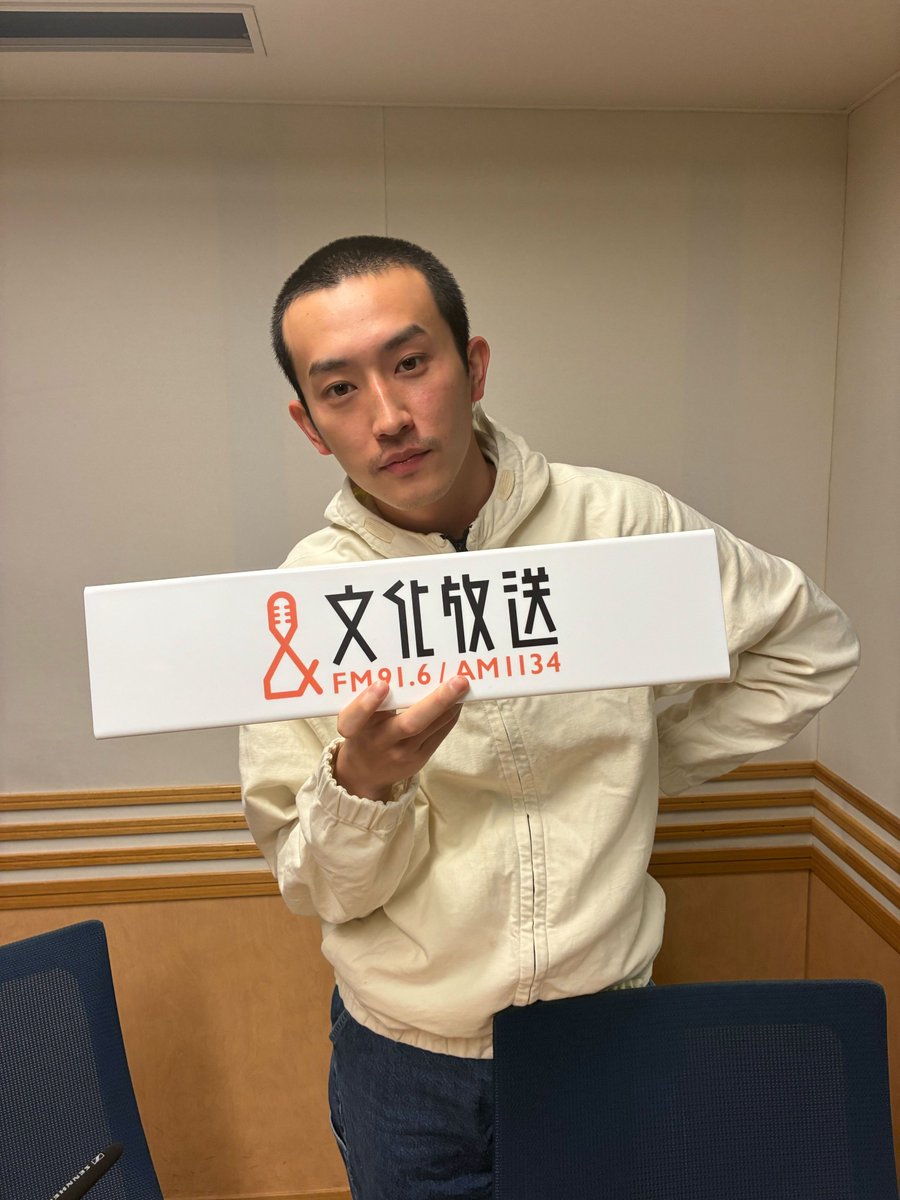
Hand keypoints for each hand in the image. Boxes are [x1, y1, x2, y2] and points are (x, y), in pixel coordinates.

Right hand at [333, 675, 469, 802]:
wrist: (365, 775)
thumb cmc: (362, 733)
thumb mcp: (355, 719)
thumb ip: (367, 699)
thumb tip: (400, 667)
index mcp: (356, 728)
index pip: (355, 718)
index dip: (367, 703)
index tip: (382, 684)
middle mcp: (379, 742)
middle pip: (410, 724)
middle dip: (437, 701)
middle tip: (458, 681)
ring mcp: (402, 753)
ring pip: (432, 727)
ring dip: (451, 704)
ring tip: (464, 684)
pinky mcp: (420, 758)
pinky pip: (440, 733)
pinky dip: (451, 713)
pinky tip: (459, 699)